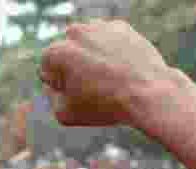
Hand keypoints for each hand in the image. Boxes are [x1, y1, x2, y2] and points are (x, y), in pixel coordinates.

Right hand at [40, 20, 171, 126]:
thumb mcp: (64, 114)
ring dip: (92, 58)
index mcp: (56, 52)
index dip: (59, 85)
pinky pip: (108, 41)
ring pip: (88, 44)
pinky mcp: (120, 27)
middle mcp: (75, 33)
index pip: (47, 68)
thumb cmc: (105, 106)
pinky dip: (112, 53)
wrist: (147, 93)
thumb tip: (55, 85)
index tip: (76, 94)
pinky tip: (121, 70)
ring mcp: (99, 27)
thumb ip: (51, 97)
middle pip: (67, 53)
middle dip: (74, 67)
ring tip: (107, 79)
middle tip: (92, 87)